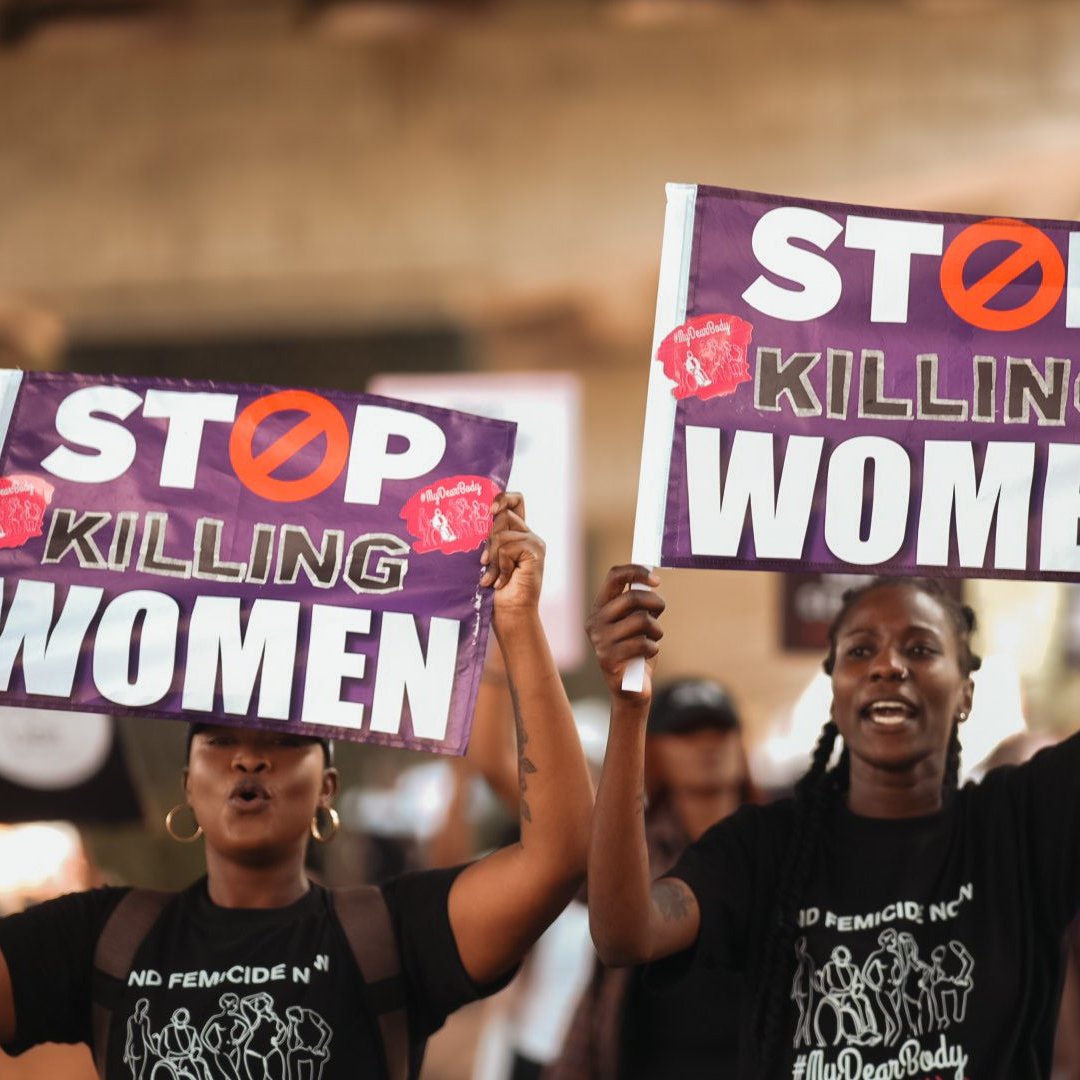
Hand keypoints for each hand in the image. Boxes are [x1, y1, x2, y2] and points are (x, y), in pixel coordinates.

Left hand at [480, 492, 543, 616]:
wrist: (509, 614)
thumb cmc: (495, 591)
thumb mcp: (486, 559)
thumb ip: (486, 538)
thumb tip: (470, 519)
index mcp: (517, 533)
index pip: (515, 501)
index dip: (502, 497)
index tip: (488, 509)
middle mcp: (528, 535)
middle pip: (504, 514)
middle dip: (488, 538)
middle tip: (484, 562)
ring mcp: (534, 542)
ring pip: (502, 533)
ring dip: (492, 558)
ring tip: (492, 577)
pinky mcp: (536, 552)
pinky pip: (508, 547)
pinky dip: (500, 566)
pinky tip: (501, 580)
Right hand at [586, 564, 664, 699]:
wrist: (631, 688)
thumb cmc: (637, 650)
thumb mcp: (639, 622)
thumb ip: (640, 604)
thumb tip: (650, 582)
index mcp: (600, 608)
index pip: (614, 577)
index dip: (636, 571)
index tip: (656, 580)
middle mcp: (595, 622)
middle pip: (631, 597)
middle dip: (654, 602)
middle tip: (660, 610)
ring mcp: (599, 641)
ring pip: (641, 620)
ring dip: (656, 630)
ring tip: (653, 639)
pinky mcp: (608, 659)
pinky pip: (643, 643)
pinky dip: (653, 648)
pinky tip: (647, 655)